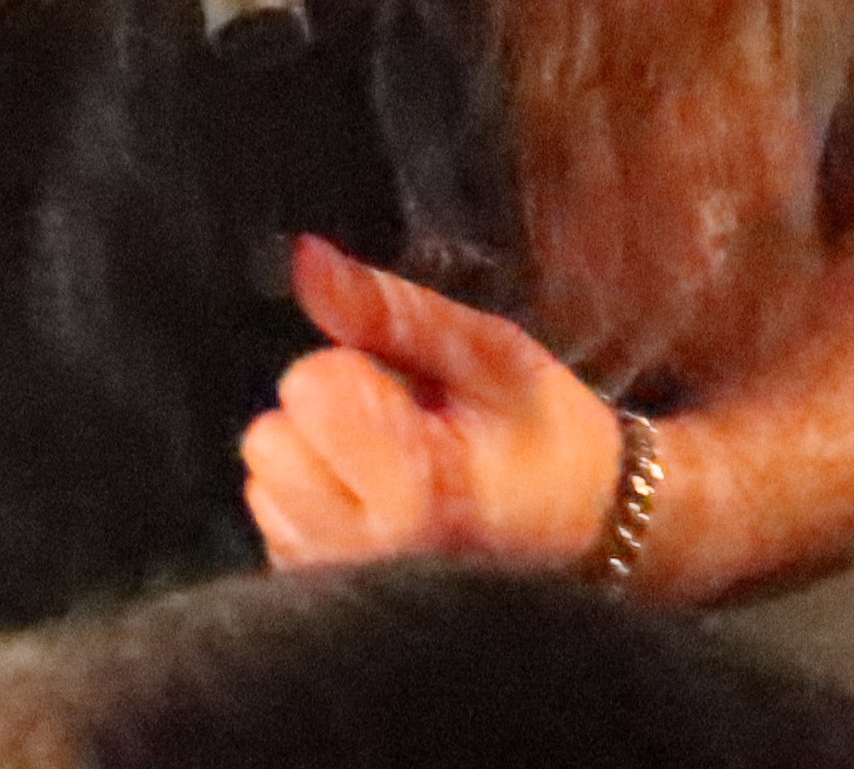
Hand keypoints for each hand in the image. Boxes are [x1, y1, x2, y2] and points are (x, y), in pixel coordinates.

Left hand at [238, 237, 631, 576]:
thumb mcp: (488, 353)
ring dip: (316, 460)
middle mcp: (367, 554)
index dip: (357, 369)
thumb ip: (390, 310)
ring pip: (263, 485)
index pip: (309, 388)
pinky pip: (276, 523)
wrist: (590, 531)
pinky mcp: (327, 597)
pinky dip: (312, 499)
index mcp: (415, 494)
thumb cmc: (547, 435)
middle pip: (270, 442)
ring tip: (394, 466)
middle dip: (324, 416)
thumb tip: (305, 256)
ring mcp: (342, 585)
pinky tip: (374, 499)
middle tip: (401, 428)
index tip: (415, 396)